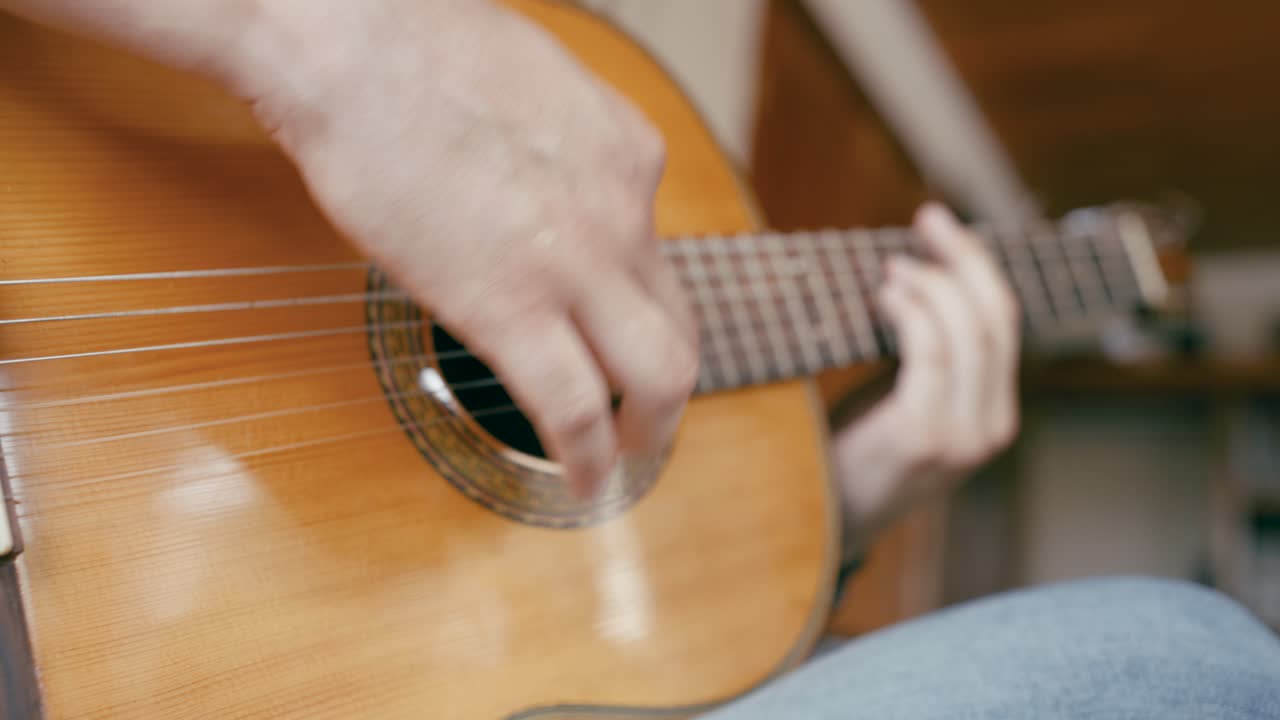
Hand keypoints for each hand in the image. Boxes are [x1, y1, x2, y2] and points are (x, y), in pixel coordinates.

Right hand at [237, 1, 697, 496]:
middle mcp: (624, 207)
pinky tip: (583, 481)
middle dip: (668, 385)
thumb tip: (536, 175)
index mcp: (626, 152)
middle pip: (678, 322)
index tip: (617, 334)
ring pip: (659, 375)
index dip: (637, 309)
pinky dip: (588, 458)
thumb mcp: (533, 83)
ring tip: (624, 459)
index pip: (656, 254)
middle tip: (648, 418)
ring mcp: (580, 260)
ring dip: (649, 429)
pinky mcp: (513, 306)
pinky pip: (575, 407)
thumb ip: (557, 143)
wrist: (350, 41)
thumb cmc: (410, 45)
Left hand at [832, 203, 1020, 554]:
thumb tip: (919, 277)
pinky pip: (932, 354)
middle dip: (964, 258)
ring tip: (894, 268)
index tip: (942, 226)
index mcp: (995, 414)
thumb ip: (928, 357)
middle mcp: (991, 426)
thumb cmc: (857, 454)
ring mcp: (963, 435)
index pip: (1005, 322)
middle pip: (997, 317)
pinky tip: (887, 297)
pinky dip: (913, 312)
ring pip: (970, 330)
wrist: (829, 524)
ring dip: (932, 283)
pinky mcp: (925, 437)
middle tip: (926, 221)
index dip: (978, 264)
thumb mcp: (906, 402)